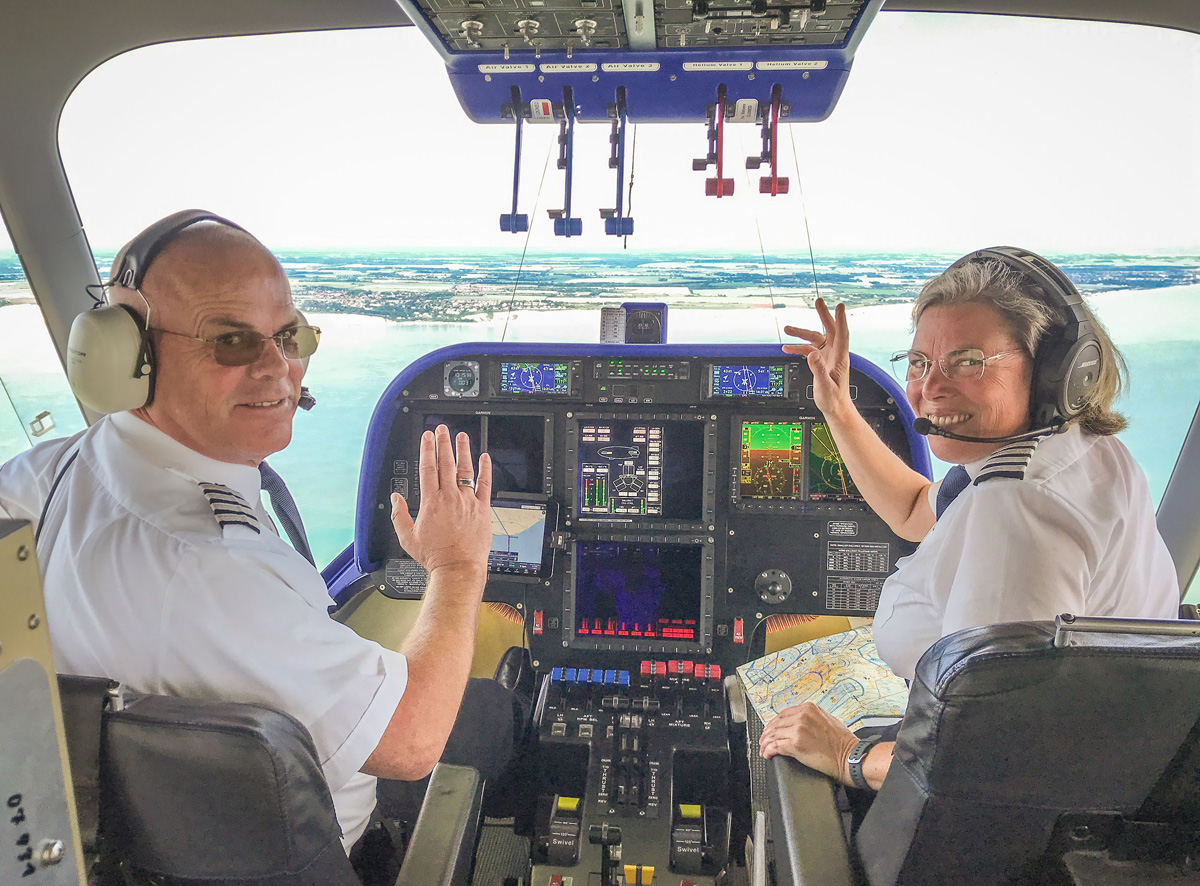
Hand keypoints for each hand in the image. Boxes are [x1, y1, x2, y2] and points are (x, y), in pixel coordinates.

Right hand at [391, 424, 492, 576]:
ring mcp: (468, 502)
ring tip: (461, 437)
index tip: (427, 437)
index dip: (427, 450)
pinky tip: (484, 458)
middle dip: (443, 443)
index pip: (428, 468)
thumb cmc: (435, 556)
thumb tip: (395, 499)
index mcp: (431, 502)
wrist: (458, 568)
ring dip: (463, 451)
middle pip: (446, 464)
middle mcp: (450, 498)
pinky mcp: (482, 509)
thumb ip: (400, 515)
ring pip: (465, 470)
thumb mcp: (408, 537)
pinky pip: (485, 484)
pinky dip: (485, 470)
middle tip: (442, 429)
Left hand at [759, 702, 858, 783]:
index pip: (783, 714)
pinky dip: (769, 750)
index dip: (773, 723)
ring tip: (764, 749)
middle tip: (763, 741)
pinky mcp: (796, 744)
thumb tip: (796, 723)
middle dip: (767, 734)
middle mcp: (802, 716)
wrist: (850, 757)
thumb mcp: (826, 720)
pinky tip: (767, 754)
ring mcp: (798, 729)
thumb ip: (810, 718)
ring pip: (773, 734)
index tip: (770, 730)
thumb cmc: (843, 743)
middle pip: (776, 723)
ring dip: (766, 743)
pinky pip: (776, 746)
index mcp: (809, 708)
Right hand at [782, 297, 852, 420]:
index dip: (840, 319)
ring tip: (787, 329)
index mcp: (839, 358)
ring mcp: (828, 356)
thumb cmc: (833, 399)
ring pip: (815, 339)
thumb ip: (818, 369)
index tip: (838, 305)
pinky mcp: (821, 361)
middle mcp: (835, 354)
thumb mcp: (824, 386)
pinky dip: (798, 347)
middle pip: (830, 329)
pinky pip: (809, 349)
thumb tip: (812, 353)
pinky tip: (788, 348)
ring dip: (801, 333)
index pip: (841, 334)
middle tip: (818, 301)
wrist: (835, 408)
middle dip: (823, 315)